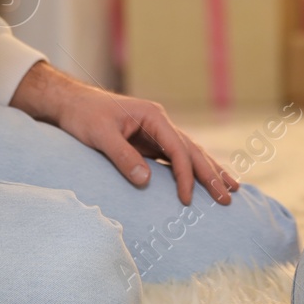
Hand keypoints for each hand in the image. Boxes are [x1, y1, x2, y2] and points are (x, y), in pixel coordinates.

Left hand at [9, 61, 239, 204]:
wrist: (71, 103)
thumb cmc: (84, 116)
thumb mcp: (100, 135)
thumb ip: (122, 156)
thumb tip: (146, 181)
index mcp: (153, 116)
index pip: (178, 149)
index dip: (185, 175)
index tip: (187, 200)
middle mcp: (160, 123)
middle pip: (193, 150)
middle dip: (212, 174)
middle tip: (229, 198)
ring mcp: (156, 133)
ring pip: (190, 153)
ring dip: (210, 171)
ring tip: (232, 189)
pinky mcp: (150, 142)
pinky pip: (176, 159)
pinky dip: (192, 171)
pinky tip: (204, 182)